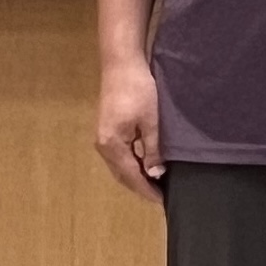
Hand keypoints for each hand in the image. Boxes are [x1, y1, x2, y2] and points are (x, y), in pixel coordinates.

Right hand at [93, 61, 164, 198]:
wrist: (122, 63)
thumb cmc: (138, 90)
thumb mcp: (150, 121)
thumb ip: (152, 149)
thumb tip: (155, 173)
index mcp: (111, 145)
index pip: (131, 176)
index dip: (146, 190)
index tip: (162, 201)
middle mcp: (103, 145)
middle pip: (122, 174)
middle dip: (141, 186)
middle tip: (161, 196)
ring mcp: (104, 137)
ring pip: (121, 165)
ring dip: (136, 175)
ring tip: (156, 183)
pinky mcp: (108, 129)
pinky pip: (120, 154)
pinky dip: (133, 162)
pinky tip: (146, 163)